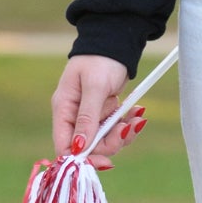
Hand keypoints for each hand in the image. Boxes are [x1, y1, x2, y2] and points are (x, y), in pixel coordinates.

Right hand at [51, 54, 138, 169]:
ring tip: (137, 117)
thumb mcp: (94, 87)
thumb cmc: (101, 60)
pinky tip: (138, 112)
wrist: (115, 41)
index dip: (83, 158)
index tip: (106, 161)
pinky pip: (115, 129)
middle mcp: (74, 116)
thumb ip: (87, 117)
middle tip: (127, 129)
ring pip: (105, 140)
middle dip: (111, 143)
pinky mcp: (105, 113)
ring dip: (123, 133)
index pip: (65, 146)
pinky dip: (128, 124)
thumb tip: (78, 148)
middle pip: (88, 147)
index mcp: (64, 109)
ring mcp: (90, 115)